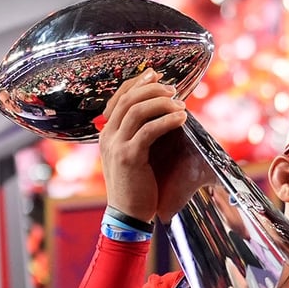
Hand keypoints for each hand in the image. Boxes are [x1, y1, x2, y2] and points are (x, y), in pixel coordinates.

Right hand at [99, 68, 215, 222]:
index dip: (137, 82)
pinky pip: (149, 130)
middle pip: (128, 99)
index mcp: (107, 133)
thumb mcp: (133, 155)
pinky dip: (167, 120)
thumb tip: (161, 114)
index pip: (119, 97)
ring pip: (137, 111)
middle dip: (153, 89)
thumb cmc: (136, 185)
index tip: (155, 73)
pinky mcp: (130, 157)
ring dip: (162, 103)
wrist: (127, 214)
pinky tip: (182, 118)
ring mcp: (116, 146)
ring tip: (181, 105)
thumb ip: (139, 135)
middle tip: (174, 89)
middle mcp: (107, 135)